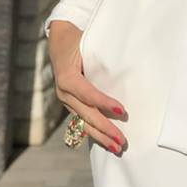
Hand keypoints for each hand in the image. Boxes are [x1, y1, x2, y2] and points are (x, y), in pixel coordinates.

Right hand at [48, 19, 128, 154]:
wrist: (60, 39)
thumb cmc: (79, 39)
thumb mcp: (87, 42)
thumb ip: (100, 54)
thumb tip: (126, 59)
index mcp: (67, 77)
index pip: (87, 93)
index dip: (104, 102)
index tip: (122, 110)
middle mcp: (63, 92)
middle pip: (86, 114)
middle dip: (105, 128)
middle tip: (122, 140)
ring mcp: (65, 100)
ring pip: (83, 122)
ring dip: (101, 136)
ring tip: (117, 148)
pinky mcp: (70, 104)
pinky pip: (82, 120)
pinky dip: (94, 131)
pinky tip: (106, 142)